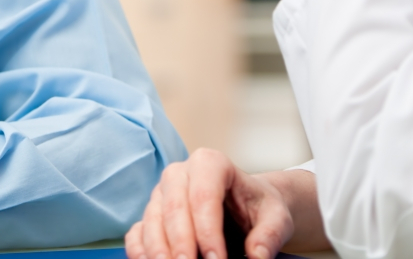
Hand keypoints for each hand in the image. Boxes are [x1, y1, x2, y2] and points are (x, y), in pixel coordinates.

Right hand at [126, 150, 326, 258]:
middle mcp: (180, 173)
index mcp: (211, 164)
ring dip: (159, 249)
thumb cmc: (259, 208)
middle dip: (180, 242)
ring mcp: (162, 193)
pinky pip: (137, 231)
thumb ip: (270, 235)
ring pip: (152, 219)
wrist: (246, 207)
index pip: (203, 195)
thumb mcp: (276, 217)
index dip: (207, 230)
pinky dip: (140, 250)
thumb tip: (257, 255)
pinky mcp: (151, 214)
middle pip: (173, 207)